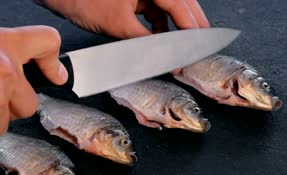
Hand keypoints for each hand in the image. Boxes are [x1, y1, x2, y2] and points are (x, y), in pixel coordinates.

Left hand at [35, 0, 209, 38]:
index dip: (192, 27)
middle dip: (190, 24)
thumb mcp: (118, 24)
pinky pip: (153, 9)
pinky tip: (160, 39)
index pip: (180, 4)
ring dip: (174, 26)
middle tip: (202, 43)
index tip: (202, 44)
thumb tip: (165, 57)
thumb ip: (145, 42)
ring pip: (167, 6)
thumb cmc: (84, 1)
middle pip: (179, 2)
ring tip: (182, 45)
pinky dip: (158, 24)